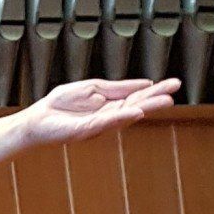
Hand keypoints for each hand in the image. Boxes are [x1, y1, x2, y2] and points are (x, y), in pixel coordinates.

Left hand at [19, 77, 179, 146]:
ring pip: (125, 115)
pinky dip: (121, 116)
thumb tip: (145, 83)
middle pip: (136, 105)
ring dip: (145, 107)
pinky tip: (136, 112)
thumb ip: (118, 87)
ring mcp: (99, 124)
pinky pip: (106, 122)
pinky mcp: (86, 130)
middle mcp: (109, 116)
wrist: (38, 119)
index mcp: (111, 104)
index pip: (137, 96)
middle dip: (156, 99)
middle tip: (175, 92)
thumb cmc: (63, 104)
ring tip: (164, 101)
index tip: (174, 83)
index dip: (155, 89)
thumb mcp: (93, 88)